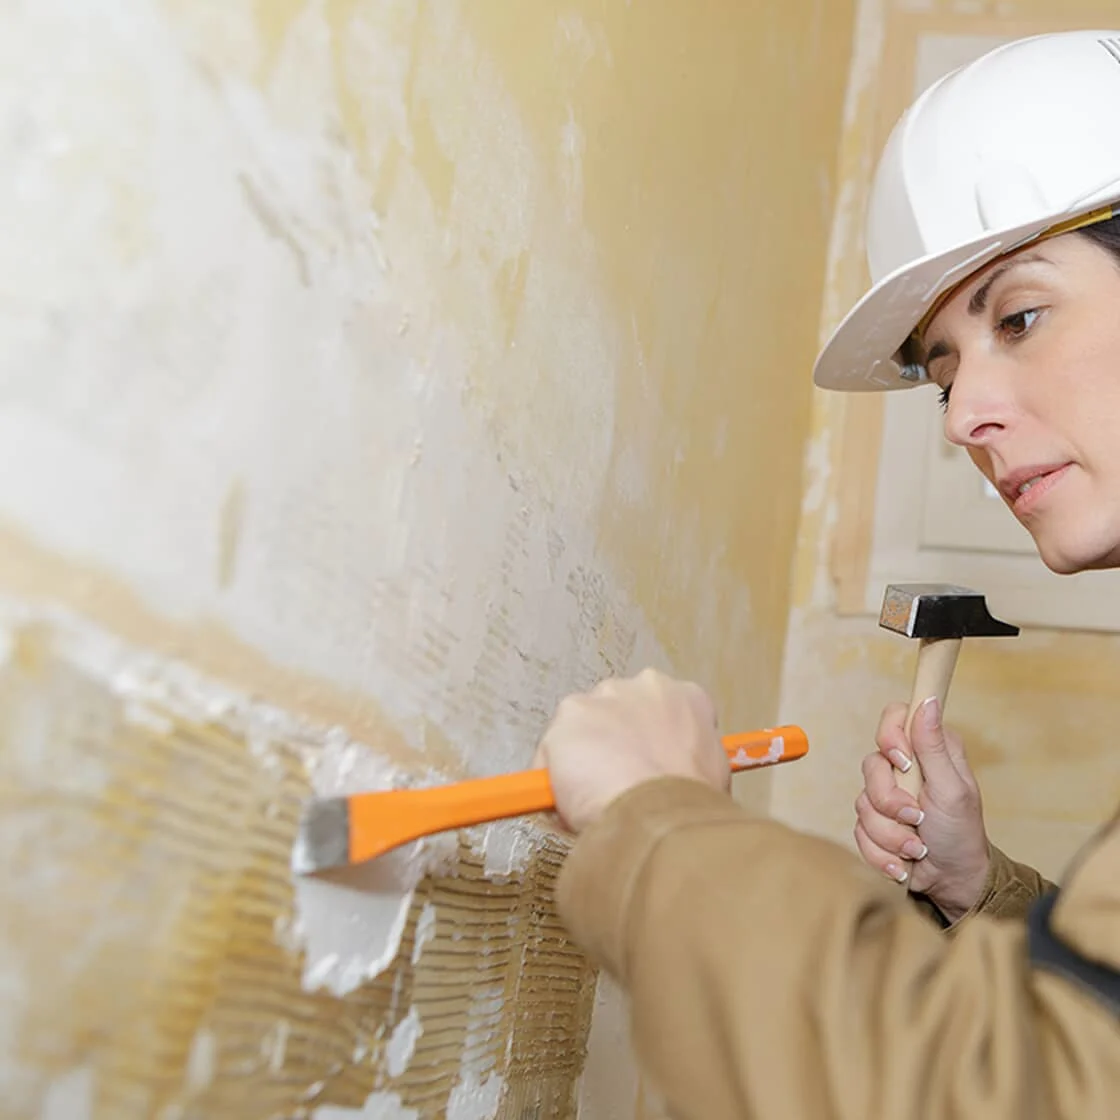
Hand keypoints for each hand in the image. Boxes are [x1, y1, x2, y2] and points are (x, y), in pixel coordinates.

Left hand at [534, 668, 729, 834]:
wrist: (660, 811)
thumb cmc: (690, 802)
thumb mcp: (712, 775)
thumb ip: (687, 757)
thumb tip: (668, 772)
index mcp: (684, 698)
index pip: (662, 711)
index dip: (650, 742)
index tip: (642, 763)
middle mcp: (643, 686)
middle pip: (618, 712)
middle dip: (613, 742)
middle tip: (617, 781)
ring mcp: (604, 697)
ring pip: (583, 727)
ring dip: (584, 755)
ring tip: (595, 795)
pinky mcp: (570, 714)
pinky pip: (553, 751)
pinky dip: (556, 777)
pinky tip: (574, 802)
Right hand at [853, 697, 990, 921]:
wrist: (952, 881)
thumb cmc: (961, 833)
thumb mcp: (953, 789)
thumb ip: (934, 747)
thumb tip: (928, 700)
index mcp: (926, 749)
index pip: (894, 716)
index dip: (890, 736)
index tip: (903, 761)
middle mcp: (903, 767)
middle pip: (870, 765)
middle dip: (890, 801)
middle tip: (917, 817)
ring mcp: (884, 795)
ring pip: (862, 803)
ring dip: (890, 834)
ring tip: (916, 847)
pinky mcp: (873, 821)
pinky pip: (858, 830)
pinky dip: (882, 851)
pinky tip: (902, 860)